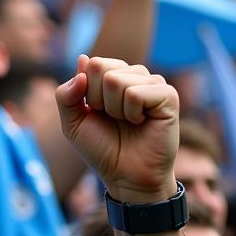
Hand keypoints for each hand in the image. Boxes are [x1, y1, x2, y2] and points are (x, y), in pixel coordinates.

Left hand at [56, 54, 178, 203]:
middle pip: (101, 67)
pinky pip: (136, 93)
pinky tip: (141, 122)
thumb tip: (82, 59)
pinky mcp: (168, 96)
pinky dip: (131, 112)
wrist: (126, 176)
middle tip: (112, 118)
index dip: (86, 92)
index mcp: (113, 78)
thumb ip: (67, 94)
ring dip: (114, 108)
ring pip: (117, 80)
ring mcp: (153, 84)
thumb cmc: (102, 149)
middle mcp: (134, 77)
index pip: (92, 63)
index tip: (96, 112)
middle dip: (97, 99)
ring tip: (127, 122)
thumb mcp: (72, 123)